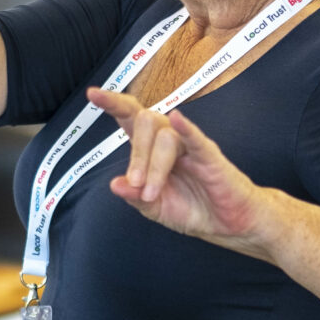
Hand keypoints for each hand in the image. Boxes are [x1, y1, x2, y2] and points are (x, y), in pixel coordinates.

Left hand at [89, 88, 276, 252]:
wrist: (228, 225)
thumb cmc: (194, 209)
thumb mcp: (156, 209)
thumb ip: (134, 198)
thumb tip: (114, 185)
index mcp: (152, 150)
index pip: (130, 117)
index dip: (112, 103)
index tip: (92, 94)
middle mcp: (170, 141)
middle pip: (144, 123)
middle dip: (136, 157)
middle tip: (137, 186)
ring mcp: (191, 146)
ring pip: (165, 137)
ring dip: (154, 168)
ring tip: (153, 194)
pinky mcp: (210, 156)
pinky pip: (196, 138)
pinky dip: (185, 127)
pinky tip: (177, 119)